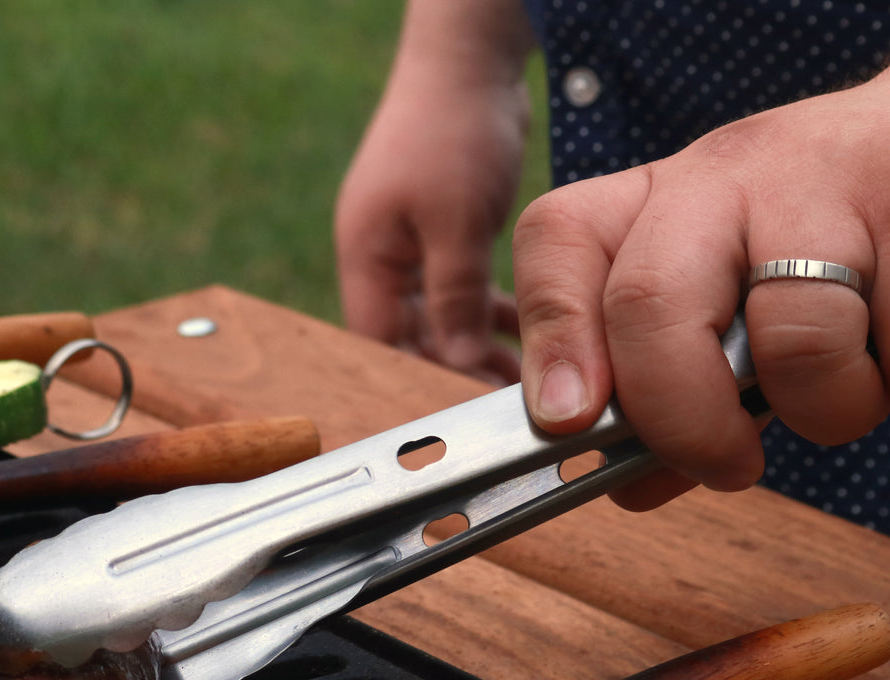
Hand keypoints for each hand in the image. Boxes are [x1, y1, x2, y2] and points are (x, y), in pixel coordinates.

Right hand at [335, 0, 533, 384]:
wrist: (468, 60)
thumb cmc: (452, 131)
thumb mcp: (456, 222)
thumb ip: (455, 298)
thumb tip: (460, 365)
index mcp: (366, 255)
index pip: (378, 344)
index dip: (417, 381)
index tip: (466, 409)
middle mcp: (381, 254)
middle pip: (407, 336)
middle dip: (453, 369)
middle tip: (507, 400)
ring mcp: (409, 240)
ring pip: (437, 315)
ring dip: (475, 343)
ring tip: (524, 375)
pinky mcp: (442, 228)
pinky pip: (458, 287)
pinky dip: (487, 310)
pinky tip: (524, 329)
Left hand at [513, 9, 889, 509]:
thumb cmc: (852, 237)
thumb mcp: (744, 289)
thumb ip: (681, 381)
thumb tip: (628, 486)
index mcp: (667, 195)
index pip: (560, 240)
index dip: (552, 339)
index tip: (570, 424)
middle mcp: (734, 171)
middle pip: (653, 305)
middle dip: (681, 421)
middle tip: (729, 466)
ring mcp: (837, 178)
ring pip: (795, 343)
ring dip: (831, 410)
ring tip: (858, 382)